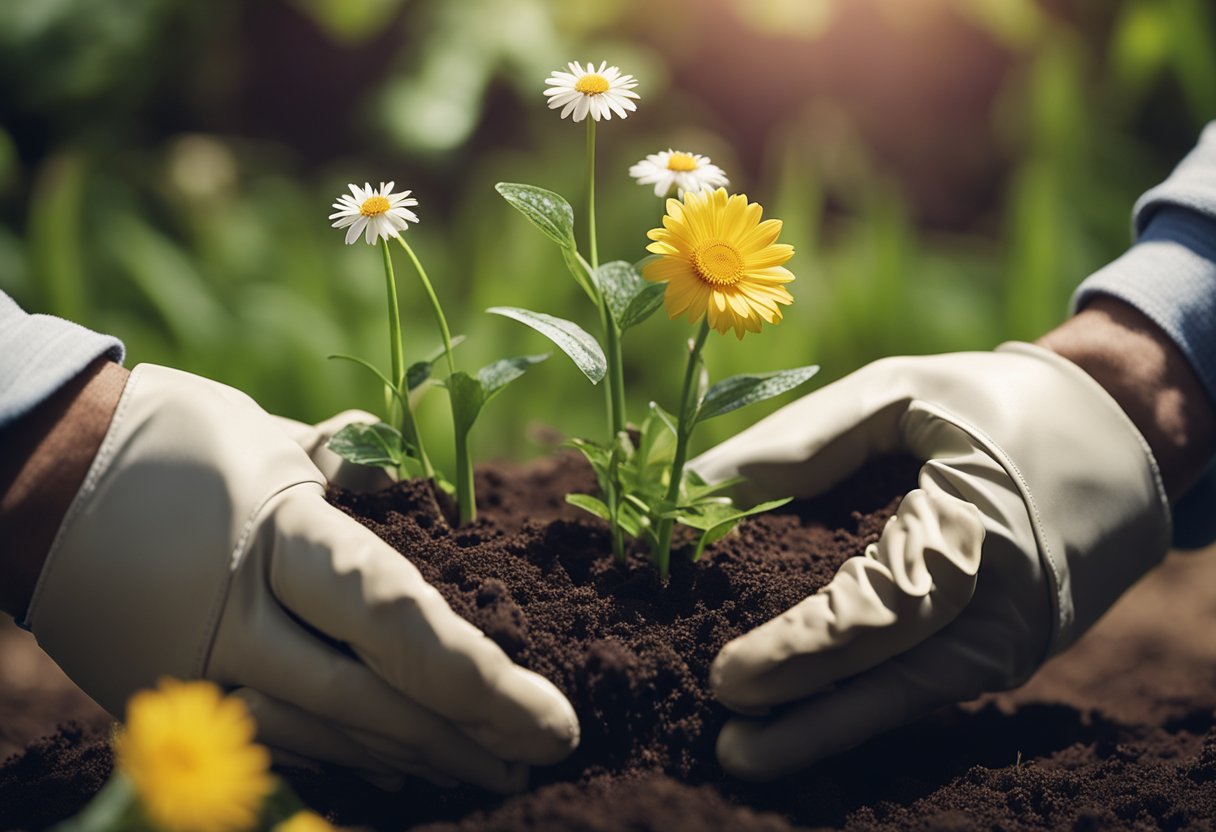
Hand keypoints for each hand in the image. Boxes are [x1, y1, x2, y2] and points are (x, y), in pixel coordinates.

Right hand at [23, 364, 578, 791]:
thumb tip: (420, 484)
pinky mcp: (173, 696)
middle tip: (541, 753)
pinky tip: (403, 766)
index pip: (394, 621)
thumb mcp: (270, 431)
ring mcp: (197, 670)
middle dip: (466, 735)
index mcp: (274, 536)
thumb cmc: (170, 437)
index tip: (549, 715)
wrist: (34, 478)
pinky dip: (349, 753)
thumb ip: (356, 465)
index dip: (478, 678)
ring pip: (329, 732)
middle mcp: (235, 619)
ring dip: (417, 755)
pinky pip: (278, 738)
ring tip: (490, 767)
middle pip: (373, 698)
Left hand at [689, 322, 1190, 780]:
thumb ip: (806, 441)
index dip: (802, 648)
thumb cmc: (995, 405)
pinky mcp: (1002, 650)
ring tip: (742, 751)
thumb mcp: (901, 392)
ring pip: (908, 697)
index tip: (728, 675)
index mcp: (980, 525)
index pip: (881, 608)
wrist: (1118, 437)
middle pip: (893, 669)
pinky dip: (862, 711)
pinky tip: (798, 730)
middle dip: (801, 697)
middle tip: (717, 711)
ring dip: (824, 726)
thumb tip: (698, 488)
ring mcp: (1011, 638)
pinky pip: (925, 689)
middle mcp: (1005, 602)